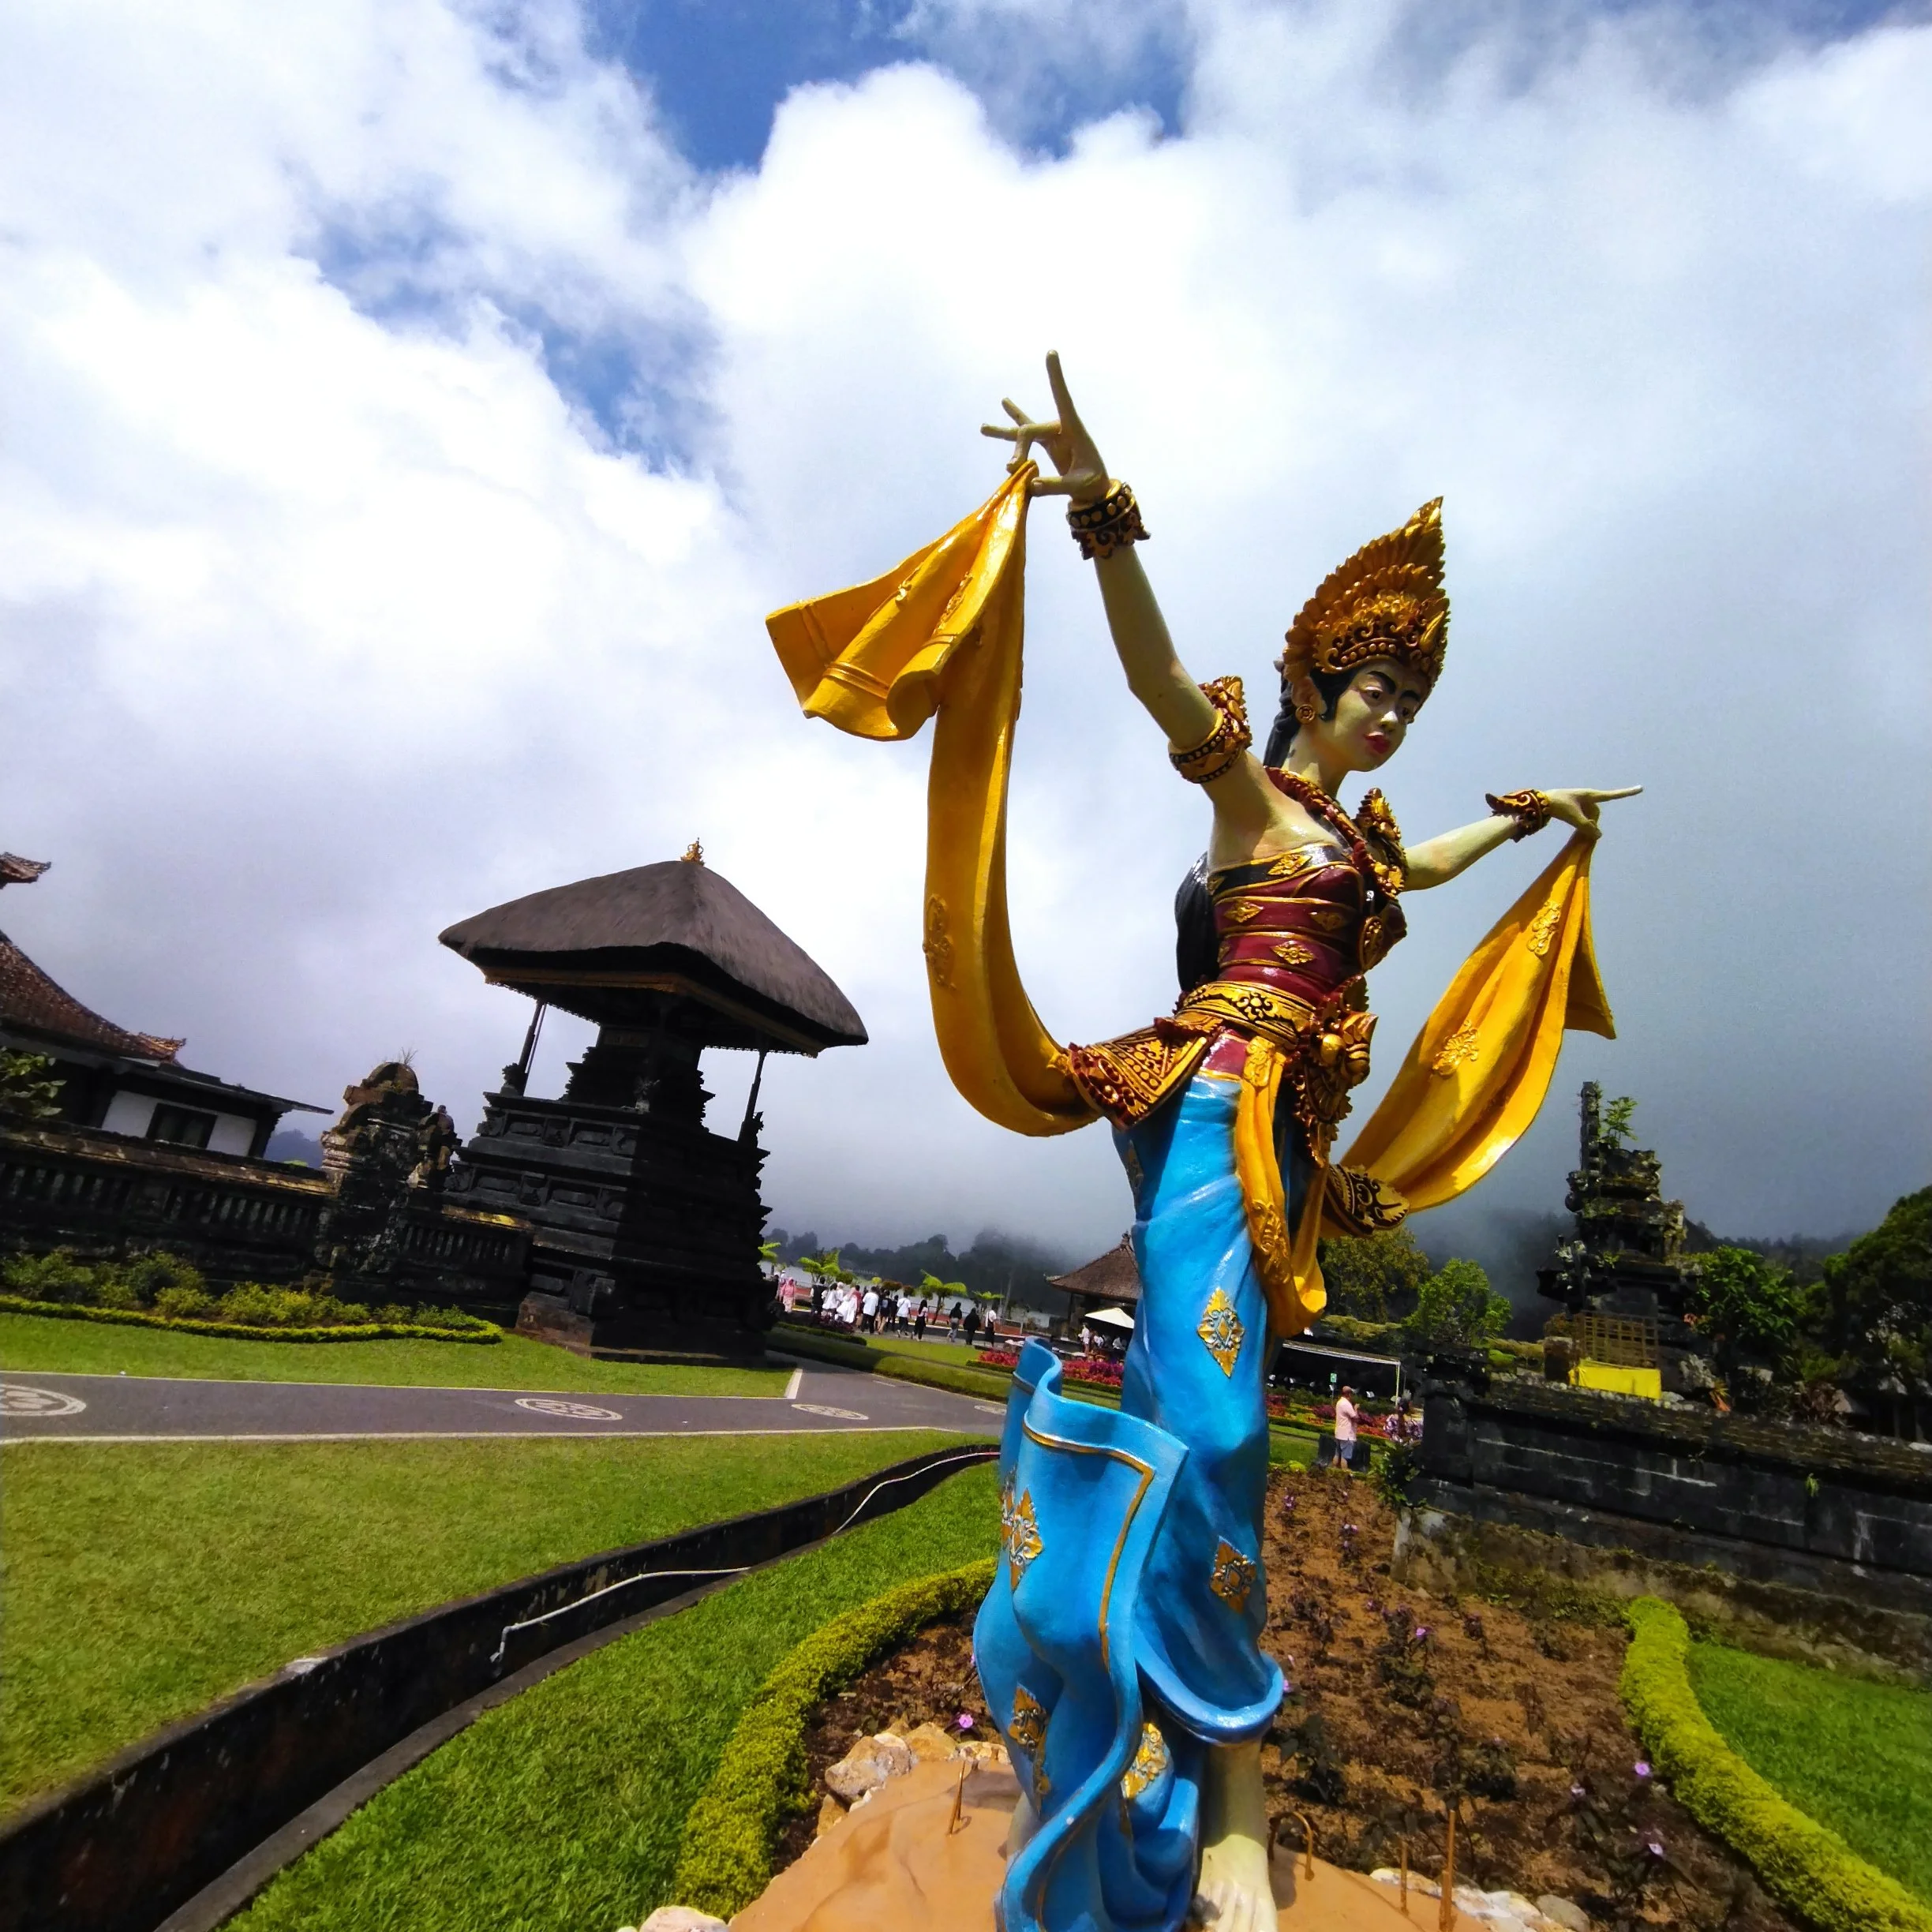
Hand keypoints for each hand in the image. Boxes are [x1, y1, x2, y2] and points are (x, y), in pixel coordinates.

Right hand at [981, 351, 1108, 501]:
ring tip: (983, 428)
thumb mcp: (1078, 485)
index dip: (1055, 377)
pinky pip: (1023, 438)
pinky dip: (1008, 434)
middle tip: (1011, 469)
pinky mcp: (1045, 443)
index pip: (1063, 399)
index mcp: (1073, 429)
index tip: (1051, 353)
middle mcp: (1060, 428)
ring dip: (1004, 430)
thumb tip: (1030, 484)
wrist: (1094, 490)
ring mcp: (1051, 435)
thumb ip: (1056, 485)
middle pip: (1030, 431)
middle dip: (1018, 450)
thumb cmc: (1092, 484)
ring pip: (1023, 431)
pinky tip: (988, 429)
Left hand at [1544, 786, 1641, 839]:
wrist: (1541, 801)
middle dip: (1592, 823)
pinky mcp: (1573, 805)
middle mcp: (1587, 796)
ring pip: (1589, 816)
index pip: (1613, 795)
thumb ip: (1587, 828)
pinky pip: (1583, 816)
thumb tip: (1599, 836)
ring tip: (1576, 828)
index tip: (1640, 788)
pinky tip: (1575, 829)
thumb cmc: (1559, 806)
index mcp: (1591, 795)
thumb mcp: (1574, 818)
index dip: (1626, 793)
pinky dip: (1581, 823)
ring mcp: (1580, 801)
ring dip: (1586, 824)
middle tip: (1585, 832)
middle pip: (1597, 812)